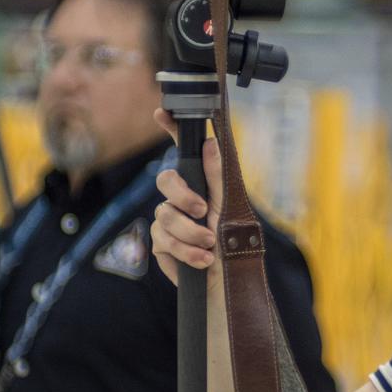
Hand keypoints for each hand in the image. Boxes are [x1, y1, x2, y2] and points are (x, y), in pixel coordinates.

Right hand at [151, 108, 222, 288]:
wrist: (225, 280)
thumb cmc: (231, 243)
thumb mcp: (228, 207)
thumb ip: (217, 176)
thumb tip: (210, 142)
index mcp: (199, 183)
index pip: (182, 151)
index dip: (170, 129)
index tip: (161, 112)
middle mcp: (180, 197)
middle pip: (165, 180)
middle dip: (183, 197)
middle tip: (204, 211)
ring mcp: (167, 219)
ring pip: (165, 214)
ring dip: (191, 233)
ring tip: (209, 246)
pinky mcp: (160, 243)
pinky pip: (163, 239)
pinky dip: (186, 250)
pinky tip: (201, 259)